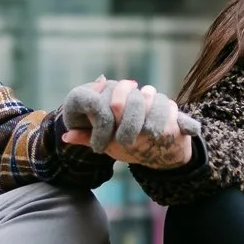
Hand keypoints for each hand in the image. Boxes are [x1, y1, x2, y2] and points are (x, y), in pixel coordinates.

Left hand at [60, 77, 196, 168]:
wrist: (159, 152)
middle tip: (127, 137)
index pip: (119, 90)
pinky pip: (175, 113)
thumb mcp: (108, 143)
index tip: (112, 117)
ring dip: (155, 119)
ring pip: (159, 103)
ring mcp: (160, 104)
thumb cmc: (129, 145)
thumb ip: (90, 138)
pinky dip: (176, 123)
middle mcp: (142, 97)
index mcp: (124, 100)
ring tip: (150, 136)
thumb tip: (66, 136)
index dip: (116, 102)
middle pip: (139, 97)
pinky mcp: (176, 114)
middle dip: (133, 117)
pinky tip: (173, 133)